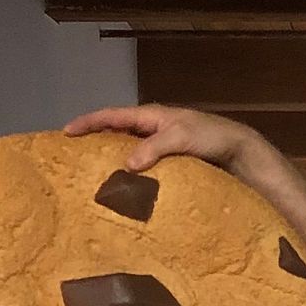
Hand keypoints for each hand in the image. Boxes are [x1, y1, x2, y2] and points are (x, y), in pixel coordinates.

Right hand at [64, 102, 259, 176]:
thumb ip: (154, 148)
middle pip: (116, 132)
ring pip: (128, 150)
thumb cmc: (212, 138)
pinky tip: (124, 189)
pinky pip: (143, 166)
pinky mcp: (170, 163)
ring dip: (111, 160)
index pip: (112, 115)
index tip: (66, 132)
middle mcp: (153, 129)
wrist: (240, 152)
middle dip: (94, 140)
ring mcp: (161, 146)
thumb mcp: (182, 137)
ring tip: (93, 176)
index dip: (89, 122)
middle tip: (73, 156)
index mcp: (151, 116)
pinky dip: (130, 174)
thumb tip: (127, 164)